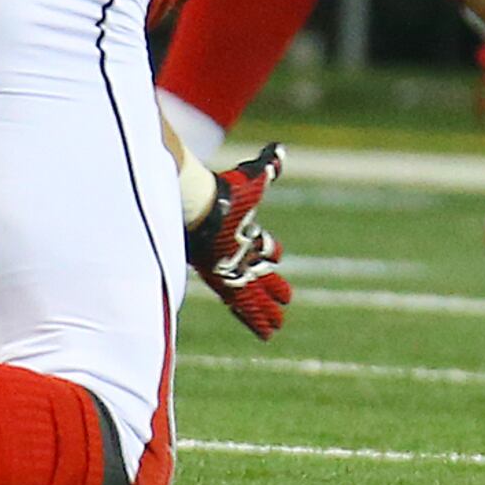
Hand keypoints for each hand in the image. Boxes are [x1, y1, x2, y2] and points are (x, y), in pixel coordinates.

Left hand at [183, 146, 292, 340]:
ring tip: (277, 327)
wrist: (199, 205)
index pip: (262, 246)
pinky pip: (243, 305)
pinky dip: (255, 319)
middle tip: (284, 300)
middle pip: (257, 274)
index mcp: (244, 232)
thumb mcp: (254, 178)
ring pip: (252, 294)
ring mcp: (230, 268)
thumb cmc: (228, 193)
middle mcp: (236, 253)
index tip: (276, 256)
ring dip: (265, 311)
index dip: (270, 251)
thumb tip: (278, 149)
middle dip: (270, 288)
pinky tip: (266, 334)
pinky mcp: (223, 280)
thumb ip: (268, 166)